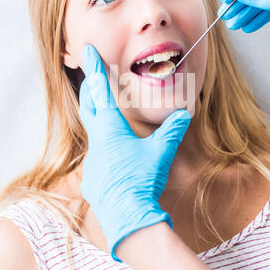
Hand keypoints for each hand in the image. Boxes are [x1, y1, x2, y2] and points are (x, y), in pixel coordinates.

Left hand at [79, 44, 190, 261]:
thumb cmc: (142, 180)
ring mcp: (91, 162)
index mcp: (110, 129)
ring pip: (92, 135)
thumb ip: (172, 130)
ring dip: (98, 122)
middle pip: (88, 108)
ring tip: (108, 120)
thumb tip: (182, 114)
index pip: (101, 92)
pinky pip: (97, 159)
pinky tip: (116, 162)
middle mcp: (96, 142)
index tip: (86, 51)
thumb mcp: (162, 152)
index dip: (95, 69)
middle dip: (90, 91)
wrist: (128, 218)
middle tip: (92, 78)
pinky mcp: (92, 179)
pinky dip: (104, 151)